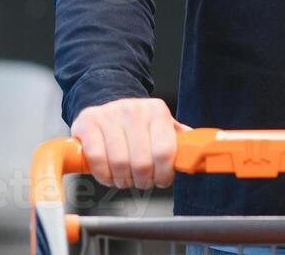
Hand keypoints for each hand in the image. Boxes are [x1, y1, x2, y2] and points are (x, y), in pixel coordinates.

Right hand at [71, 97, 189, 190]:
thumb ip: (180, 142)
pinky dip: (103, 175)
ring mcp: (108, 115)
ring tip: (125, 178)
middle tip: (142, 181)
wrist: (108, 103)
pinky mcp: (87, 122)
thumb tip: (197, 157)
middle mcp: (133, 109)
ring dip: (123, 180)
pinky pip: (97, 159)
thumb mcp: (162, 127)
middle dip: (143, 181)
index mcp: (156, 111)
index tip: (161, 180)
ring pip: (119, 163)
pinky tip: (108, 174)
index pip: (164, 152)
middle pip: (141, 163)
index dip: (163, 174)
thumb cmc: (138, 123)